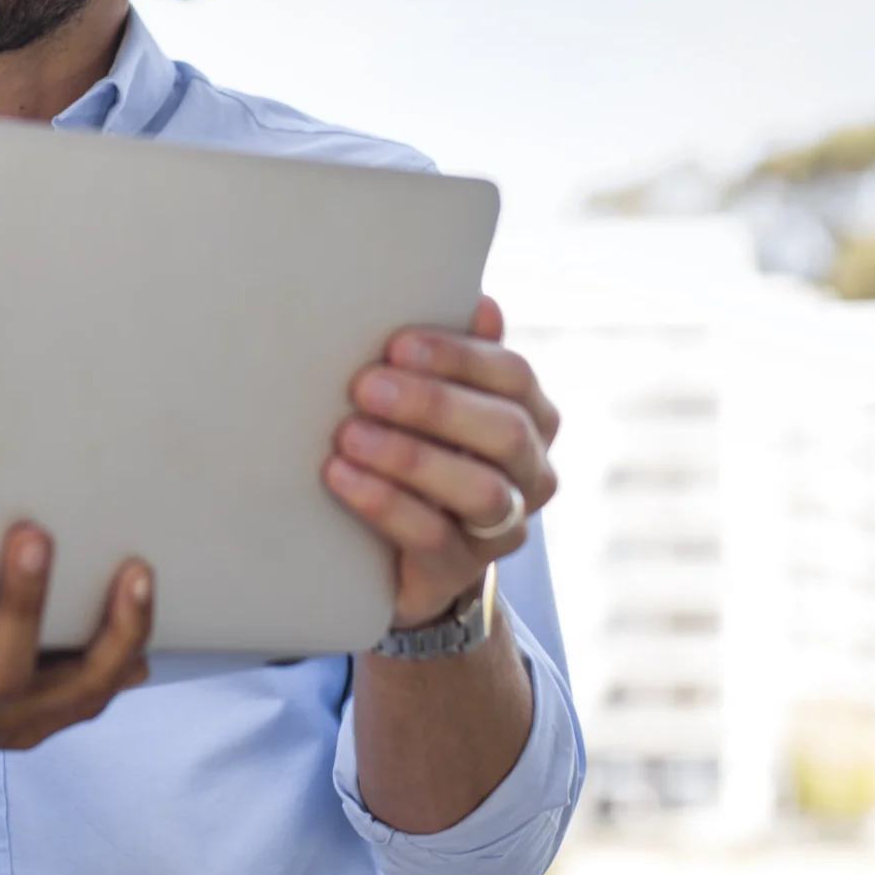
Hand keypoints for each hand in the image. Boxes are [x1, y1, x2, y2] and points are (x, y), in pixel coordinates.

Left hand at [323, 295, 560, 626]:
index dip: (457, 357)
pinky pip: (434, 538)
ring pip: (480, 490)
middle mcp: (532, 473)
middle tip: (365, 387)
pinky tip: (342, 476)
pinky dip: (386, 503)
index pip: (512, 377)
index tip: (395, 345)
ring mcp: (503, 528)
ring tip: (348, 436)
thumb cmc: (421, 449)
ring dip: (410, 458)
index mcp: (531, 416)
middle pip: (504, 432)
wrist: (399, 551)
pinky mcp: (460, 570)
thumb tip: (483, 304)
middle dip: (433, 405)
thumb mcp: (437, 402)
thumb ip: (458, 358)